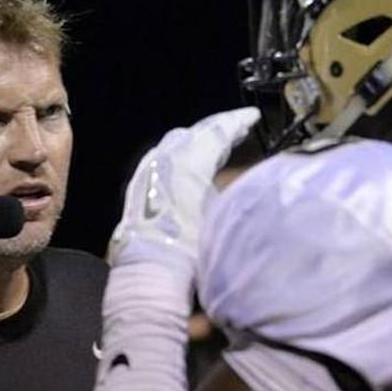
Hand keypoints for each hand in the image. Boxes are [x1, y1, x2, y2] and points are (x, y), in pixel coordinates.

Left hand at [109, 107, 260, 266]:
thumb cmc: (190, 249)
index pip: (216, 131)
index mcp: (188, 161)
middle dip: (217, 129)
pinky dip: (180, 156)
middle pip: (194, 134)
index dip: (237, 121)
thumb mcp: (225, 215)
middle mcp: (164, 160)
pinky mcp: (138, 189)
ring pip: (174, 145)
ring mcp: (147, 173)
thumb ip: (237, 191)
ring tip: (217, 146)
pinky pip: (162, 160)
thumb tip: (253, 182)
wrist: (151, 274)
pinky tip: (188, 168)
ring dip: (197, 142)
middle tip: (238, 129)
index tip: (252, 116)